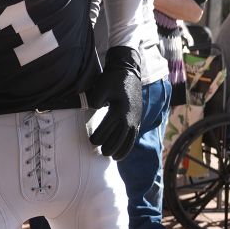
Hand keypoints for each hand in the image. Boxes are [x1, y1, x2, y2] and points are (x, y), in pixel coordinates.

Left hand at [88, 45, 142, 159]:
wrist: (129, 71)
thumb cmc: (112, 79)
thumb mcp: (101, 87)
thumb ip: (96, 100)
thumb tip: (93, 109)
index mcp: (119, 110)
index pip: (107, 130)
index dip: (99, 137)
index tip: (91, 141)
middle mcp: (129, 116)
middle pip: (119, 138)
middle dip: (109, 147)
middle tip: (100, 152)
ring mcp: (135, 118)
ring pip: (129, 139)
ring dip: (121, 150)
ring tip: (112, 158)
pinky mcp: (137, 117)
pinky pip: (134, 135)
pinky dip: (129, 145)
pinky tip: (123, 152)